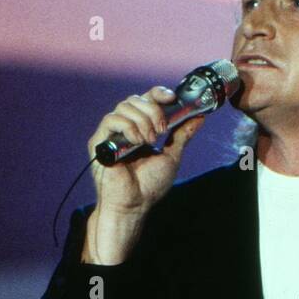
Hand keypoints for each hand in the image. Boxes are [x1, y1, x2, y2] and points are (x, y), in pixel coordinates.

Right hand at [87, 85, 205, 216]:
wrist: (134, 205)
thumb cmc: (149, 186)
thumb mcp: (172, 155)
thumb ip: (183, 135)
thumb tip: (200, 117)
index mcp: (140, 128)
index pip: (145, 99)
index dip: (158, 93)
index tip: (172, 98)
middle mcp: (124, 128)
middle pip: (135, 99)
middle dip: (153, 111)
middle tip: (161, 131)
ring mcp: (111, 134)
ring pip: (124, 107)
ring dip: (142, 121)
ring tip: (149, 141)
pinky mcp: (98, 142)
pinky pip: (111, 120)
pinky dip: (128, 127)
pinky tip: (136, 142)